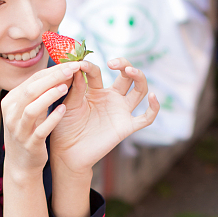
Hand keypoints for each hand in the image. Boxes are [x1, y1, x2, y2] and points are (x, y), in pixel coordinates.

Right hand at [0, 62, 73, 178]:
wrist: (21, 164)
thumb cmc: (28, 131)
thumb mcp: (30, 109)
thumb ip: (41, 92)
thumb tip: (63, 71)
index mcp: (11, 101)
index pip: (32, 80)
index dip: (52, 70)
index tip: (70, 63)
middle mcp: (11, 114)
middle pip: (31, 90)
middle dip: (53, 77)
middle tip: (72, 69)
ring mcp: (19, 130)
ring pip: (32, 109)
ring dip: (50, 96)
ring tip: (66, 87)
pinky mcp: (29, 144)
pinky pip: (40, 130)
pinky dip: (52, 118)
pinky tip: (64, 109)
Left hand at [49, 58, 159, 174]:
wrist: (67, 154)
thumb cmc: (64, 128)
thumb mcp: (68, 104)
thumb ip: (75, 87)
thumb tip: (79, 66)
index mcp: (94, 91)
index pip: (98, 72)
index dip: (90, 66)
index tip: (79, 65)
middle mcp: (111, 99)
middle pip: (126, 76)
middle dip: (124, 64)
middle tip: (113, 62)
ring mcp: (120, 112)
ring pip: (139, 90)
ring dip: (139, 77)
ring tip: (130, 70)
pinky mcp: (126, 127)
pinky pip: (146, 118)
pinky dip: (154, 107)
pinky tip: (153, 96)